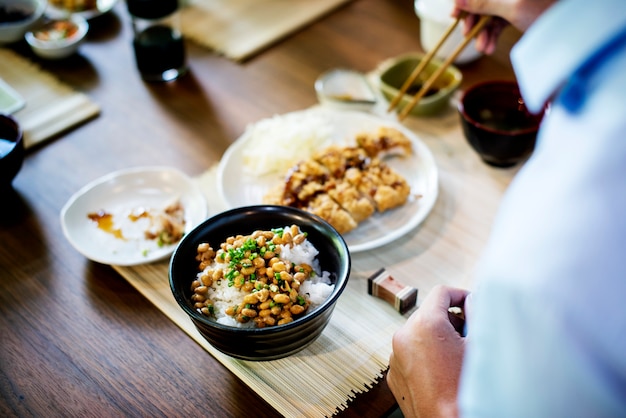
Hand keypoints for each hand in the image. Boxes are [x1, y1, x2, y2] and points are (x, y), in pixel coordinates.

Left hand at [387, 285, 468, 417]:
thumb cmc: (466, 391)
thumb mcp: (479, 346)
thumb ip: (476, 314)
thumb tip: (473, 301)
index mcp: (425, 324)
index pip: (441, 292)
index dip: (460, 294)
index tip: (470, 303)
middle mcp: (404, 336)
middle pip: (428, 313)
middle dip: (449, 319)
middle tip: (468, 334)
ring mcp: (395, 356)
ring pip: (418, 333)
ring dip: (436, 337)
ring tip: (456, 355)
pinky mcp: (394, 374)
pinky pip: (409, 354)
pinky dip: (424, 355)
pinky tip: (442, 370)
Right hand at [452, 0, 556, 53]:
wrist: (573, 28)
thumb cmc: (549, 11)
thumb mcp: (512, 7)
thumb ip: (484, 2)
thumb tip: (459, 0)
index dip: (465, 0)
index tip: (455, 14)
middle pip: (483, 0)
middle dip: (475, 18)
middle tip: (467, 35)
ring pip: (490, 12)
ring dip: (483, 31)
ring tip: (483, 48)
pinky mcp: (520, 10)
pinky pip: (500, 20)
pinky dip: (493, 34)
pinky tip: (489, 47)